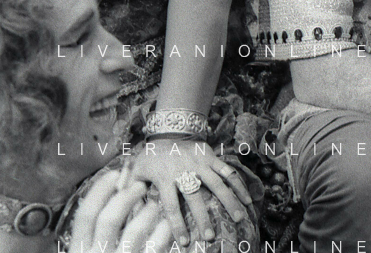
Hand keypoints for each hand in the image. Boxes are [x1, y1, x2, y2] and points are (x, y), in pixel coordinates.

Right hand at [68, 172, 171, 252]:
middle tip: (141, 185)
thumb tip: (112, 193)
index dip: (100, 191)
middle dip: (127, 196)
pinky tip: (166, 224)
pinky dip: (163, 231)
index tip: (115, 174)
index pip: (86, 215)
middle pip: (110, 218)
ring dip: (148, 212)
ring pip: (135, 230)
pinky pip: (156, 246)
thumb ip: (94, 234)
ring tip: (154, 206)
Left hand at [129, 139, 251, 247]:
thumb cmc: (151, 155)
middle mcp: (185, 171)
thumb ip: (129, 187)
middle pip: (196, 197)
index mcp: (165, 178)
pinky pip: (229, 171)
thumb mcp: (136, 169)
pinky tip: (248, 199)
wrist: (170, 130)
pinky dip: (239, 184)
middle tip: (210, 236)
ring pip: (218, 183)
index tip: (185, 242)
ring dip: (229, 201)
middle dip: (204, 217)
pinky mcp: (212, 158)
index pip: (171, 206)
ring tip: (239, 218)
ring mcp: (201, 164)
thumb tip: (122, 205)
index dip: (178, 225)